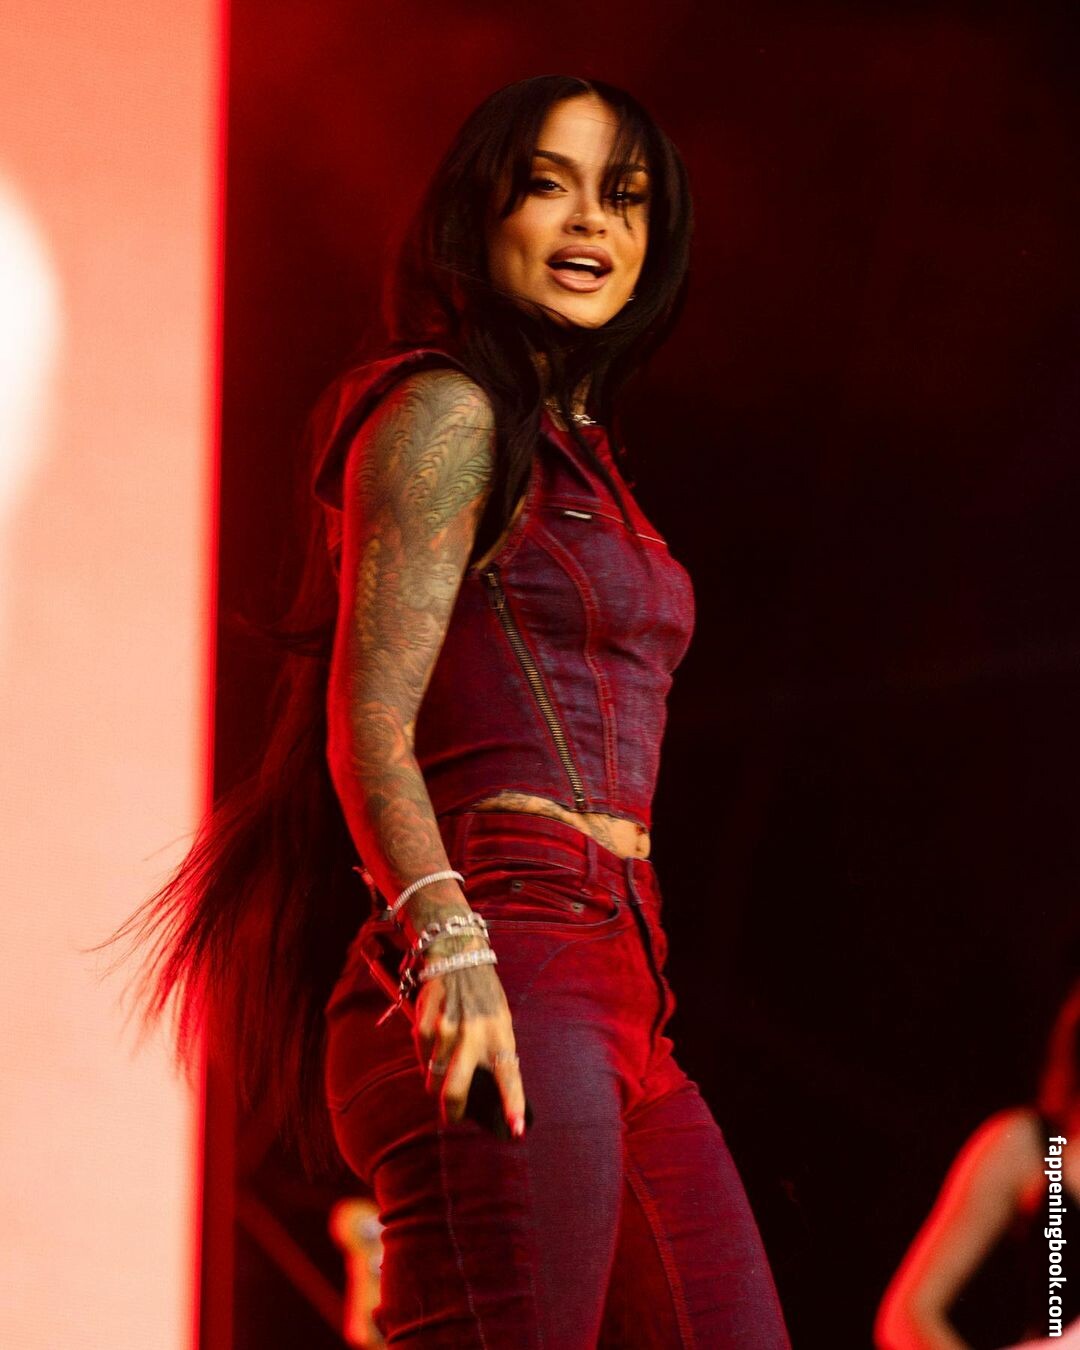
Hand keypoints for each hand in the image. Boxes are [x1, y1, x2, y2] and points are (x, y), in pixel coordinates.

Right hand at [413, 942, 526, 1136]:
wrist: (459, 953)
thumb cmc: (484, 993)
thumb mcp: (500, 1019)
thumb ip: (495, 1050)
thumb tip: (487, 1091)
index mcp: (500, 1034)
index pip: (509, 1076)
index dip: (513, 1104)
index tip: (516, 1130)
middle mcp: (474, 1034)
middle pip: (455, 1089)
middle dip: (452, 1109)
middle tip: (453, 1115)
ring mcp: (447, 1027)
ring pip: (433, 1075)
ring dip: (435, 1078)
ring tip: (442, 1064)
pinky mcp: (425, 1019)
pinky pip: (420, 1051)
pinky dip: (424, 1053)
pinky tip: (432, 1040)